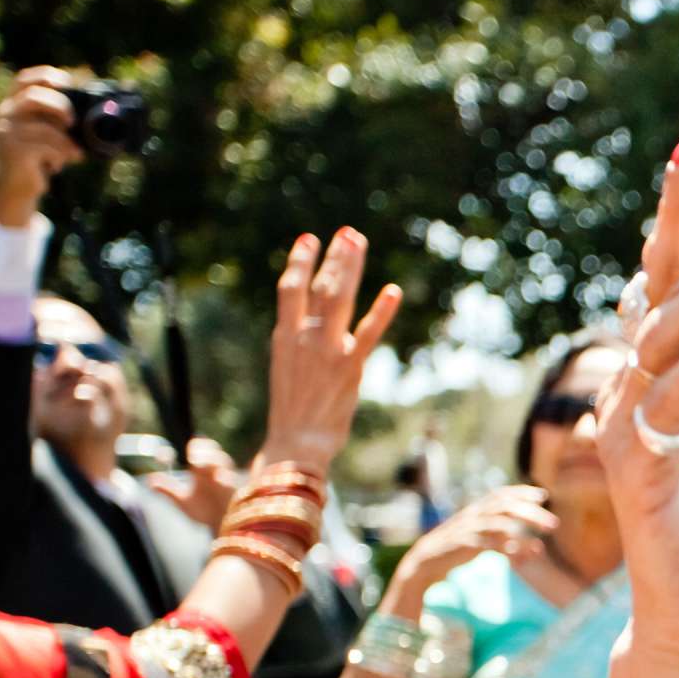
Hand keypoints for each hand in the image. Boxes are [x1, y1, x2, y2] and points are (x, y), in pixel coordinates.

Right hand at [0, 66, 81, 226]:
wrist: (18, 188)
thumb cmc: (39, 159)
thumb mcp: (50, 136)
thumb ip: (61, 122)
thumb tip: (96, 113)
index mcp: (13, 105)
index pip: (24, 79)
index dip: (47, 75)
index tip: (68, 82)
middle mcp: (5, 114)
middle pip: (32, 97)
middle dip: (59, 105)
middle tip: (73, 121)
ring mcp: (6, 132)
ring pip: (43, 127)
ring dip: (65, 141)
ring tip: (73, 154)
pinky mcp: (12, 151)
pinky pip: (44, 147)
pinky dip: (59, 155)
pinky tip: (60, 164)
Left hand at [148, 436, 242, 528]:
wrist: (222, 528)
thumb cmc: (205, 512)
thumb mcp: (182, 501)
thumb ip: (168, 491)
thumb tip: (151, 481)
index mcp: (202, 469)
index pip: (197, 449)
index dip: (188, 447)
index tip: (167, 455)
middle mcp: (215, 470)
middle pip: (211, 449)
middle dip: (201, 449)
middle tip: (188, 456)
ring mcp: (227, 479)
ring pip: (222, 461)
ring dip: (210, 460)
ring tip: (195, 464)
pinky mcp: (237, 491)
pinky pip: (233, 481)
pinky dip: (225, 478)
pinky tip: (216, 478)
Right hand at [256, 228, 401, 476]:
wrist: (295, 444)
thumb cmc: (292, 413)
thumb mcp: (287, 370)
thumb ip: (299, 345)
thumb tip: (310, 327)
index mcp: (285, 337)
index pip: (291, 289)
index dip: (300, 262)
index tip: (309, 239)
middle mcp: (304, 338)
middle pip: (320, 287)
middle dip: (334, 257)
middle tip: (348, 233)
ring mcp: (327, 350)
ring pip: (339, 299)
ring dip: (350, 268)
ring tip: (359, 242)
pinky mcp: (350, 367)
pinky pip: (369, 333)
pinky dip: (382, 311)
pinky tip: (394, 291)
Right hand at [389, 485, 557, 594]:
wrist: (424, 562)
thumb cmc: (457, 550)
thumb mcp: (483, 540)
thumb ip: (507, 540)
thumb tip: (538, 549)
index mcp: (476, 510)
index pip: (501, 494)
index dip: (522, 492)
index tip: (543, 494)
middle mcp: (473, 516)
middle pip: (506, 506)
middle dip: (531, 513)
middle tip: (554, 524)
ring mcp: (467, 529)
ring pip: (499, 523)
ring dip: (522, 531)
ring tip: (541, 545)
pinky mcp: (462, 546)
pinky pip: (487, 545)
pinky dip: (504, 549)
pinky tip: (519, 558)